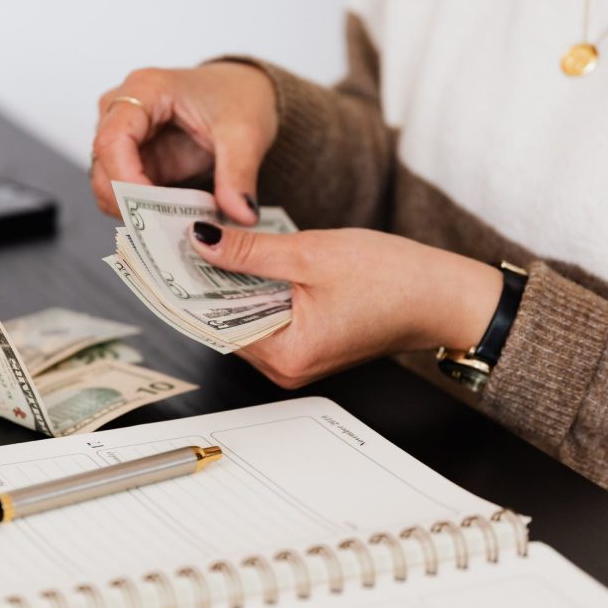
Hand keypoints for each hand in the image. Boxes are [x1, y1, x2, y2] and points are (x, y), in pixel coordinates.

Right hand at [90, 62, 277, 224]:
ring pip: (107, 185)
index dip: (125, 180)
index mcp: (145, 89)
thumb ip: (239, 174)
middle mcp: (123, 110)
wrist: (245, 93)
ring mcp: (124, 137)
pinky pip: (125, 194)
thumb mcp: (246, 133)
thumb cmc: (238, 96)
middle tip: (167, 229)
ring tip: (175, 225)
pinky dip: (144, 212)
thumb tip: (241, 214)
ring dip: (136, 211)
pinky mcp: (134, 160)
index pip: (112, 140)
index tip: (152, 210)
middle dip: (129, 204)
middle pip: (103, 167)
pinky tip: (172, 220)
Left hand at [188, 222, 503, 387]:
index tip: (162, 257)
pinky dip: (255, 288)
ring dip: (230, 282)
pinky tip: (247, 258)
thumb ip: (249, 251)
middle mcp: (287, 367)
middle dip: (205, 281)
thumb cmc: (395, 280)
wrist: (445, 294)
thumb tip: (202, 242)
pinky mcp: (310, 342)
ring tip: (210, 241)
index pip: (213, 323)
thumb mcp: (311, 254)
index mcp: (286, 355)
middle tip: (180, 239)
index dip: (186, 287)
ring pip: (245, 317)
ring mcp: (299, 357)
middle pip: (225, 322)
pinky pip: (268, 315)